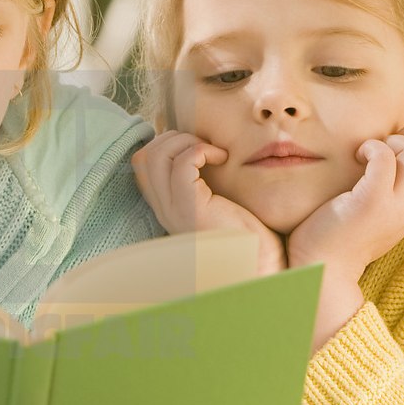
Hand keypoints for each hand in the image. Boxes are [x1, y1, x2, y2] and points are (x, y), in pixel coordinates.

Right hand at [132, 131, 285, 274]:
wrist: (262, 266)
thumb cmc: (248, 235)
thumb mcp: (218, 203)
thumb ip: (204, 183)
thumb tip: (206, 151)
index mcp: (167, 207)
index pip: (142, 164)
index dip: (164, 144)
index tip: (195, 146)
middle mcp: (164, 210)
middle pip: (143, 156)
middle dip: (173, 137)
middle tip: (203, 146)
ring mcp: (174, 210)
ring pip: (156, 156)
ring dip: (185, 141)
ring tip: (211, 151)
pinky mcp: (192, 209)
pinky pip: (182, 164)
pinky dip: (201, 150)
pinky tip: (222, 158)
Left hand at [287, 125, 403, 349]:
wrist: (322, 269)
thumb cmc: (342, 236)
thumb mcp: (381, 213)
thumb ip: (396, 191)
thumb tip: (396, 157)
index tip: (393, 151)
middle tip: (383, 146)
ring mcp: (396, 206)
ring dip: (392, 142)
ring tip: (368, 154)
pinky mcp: (371, 202)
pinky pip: (385, 158)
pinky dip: (371, 147)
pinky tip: (356, 156)